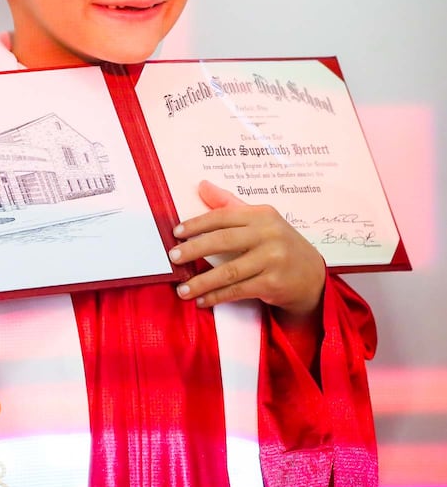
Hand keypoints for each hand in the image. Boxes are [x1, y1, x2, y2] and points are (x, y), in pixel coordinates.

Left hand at [169, 179, 325, 316]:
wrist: (312, 275)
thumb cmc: (279, 244)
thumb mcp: (260, 220)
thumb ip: (229, 205)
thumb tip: (202, 186)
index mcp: (262, 215)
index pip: (223, 216)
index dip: (197, 224)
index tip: (176, 232)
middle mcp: (268, 235)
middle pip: (223, 241)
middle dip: (194, 250)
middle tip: (173, 258)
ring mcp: (272, 260)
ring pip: (228, 271)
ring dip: (201, 282)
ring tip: (182, 289)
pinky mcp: (273, 283)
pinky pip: (237, 290)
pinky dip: (216, 297)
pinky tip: (201, 300)